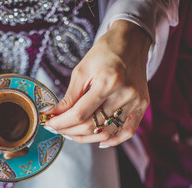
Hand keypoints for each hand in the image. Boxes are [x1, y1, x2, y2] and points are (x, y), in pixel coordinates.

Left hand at [44, 20, 150, 146]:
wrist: (131, 41)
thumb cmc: (104, 52)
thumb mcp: (81, 70)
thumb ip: (69, 96)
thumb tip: (52, 113)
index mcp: (107, 82)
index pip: (80, 113)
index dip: (61, 122)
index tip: (49, 124)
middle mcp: (124, 94)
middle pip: (93, 125)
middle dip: (69, 131)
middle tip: (57, 128)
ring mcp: (136, 101)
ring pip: (107, 132)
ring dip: (86, 138)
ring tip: (72, 134)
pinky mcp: (142, 105)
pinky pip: (128, 131)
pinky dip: (113, 140)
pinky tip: (99, 141)